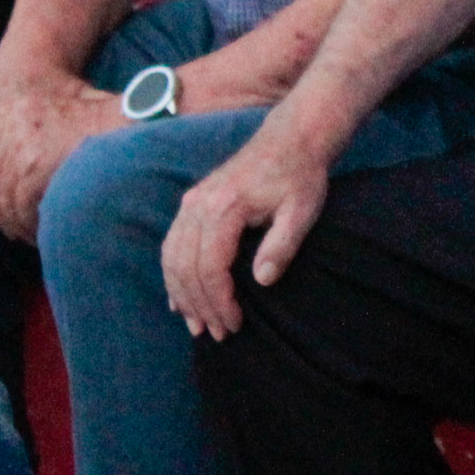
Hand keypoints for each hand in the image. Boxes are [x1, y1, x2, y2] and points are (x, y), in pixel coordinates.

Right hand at [0, 65, 123, 240]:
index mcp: (42, 156)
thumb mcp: (111, 116)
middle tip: (40, 236)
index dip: (42, 229)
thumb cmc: (79, 101)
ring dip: (6, 216)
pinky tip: (8, 204)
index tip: (56, 235)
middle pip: (9, 208)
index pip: (31, 213)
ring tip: (24, 225)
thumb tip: (169, 154)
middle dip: (24, 227)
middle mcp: (13, 152)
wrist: (32, 71)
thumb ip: (136, 135)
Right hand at [160, 125, 332, 336]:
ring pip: (172, 258)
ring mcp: (191, 203)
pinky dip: (173, 275)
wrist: (291, 140)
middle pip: (186, 267)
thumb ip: (282, 245)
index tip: (235, 324)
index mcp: (225, 207)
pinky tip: (179, 300)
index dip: (219, 301)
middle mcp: (199, 205)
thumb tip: (262, 280)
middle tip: (218, 334)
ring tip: (197, 325)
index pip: (210, 267)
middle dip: (200, 305)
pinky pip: (172, 245)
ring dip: (182, 295)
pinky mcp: (192, 204)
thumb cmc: (300, 176)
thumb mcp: (302, 210)